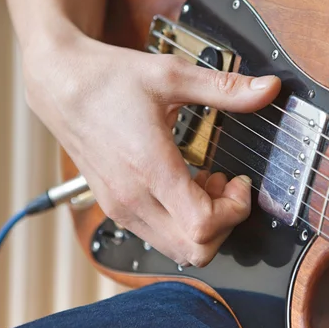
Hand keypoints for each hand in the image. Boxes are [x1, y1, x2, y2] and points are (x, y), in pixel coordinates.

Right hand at [23, 30, 280, 266]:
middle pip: (195, 250)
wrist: (61, 83)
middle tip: (226, 185)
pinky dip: (181, 222)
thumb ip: (226, 89)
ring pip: (177, 250)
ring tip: (205, 182)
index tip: (240, 182)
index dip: (235, 210)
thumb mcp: (172, 77)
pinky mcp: (114, 207)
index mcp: (149, 169)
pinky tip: (184, 185)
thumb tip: (267, 89)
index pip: (203, 226)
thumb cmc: (109, 79)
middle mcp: (132, 199)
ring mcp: (120, 207)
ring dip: (203, 225)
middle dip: (224, 223)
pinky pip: (158, 236)